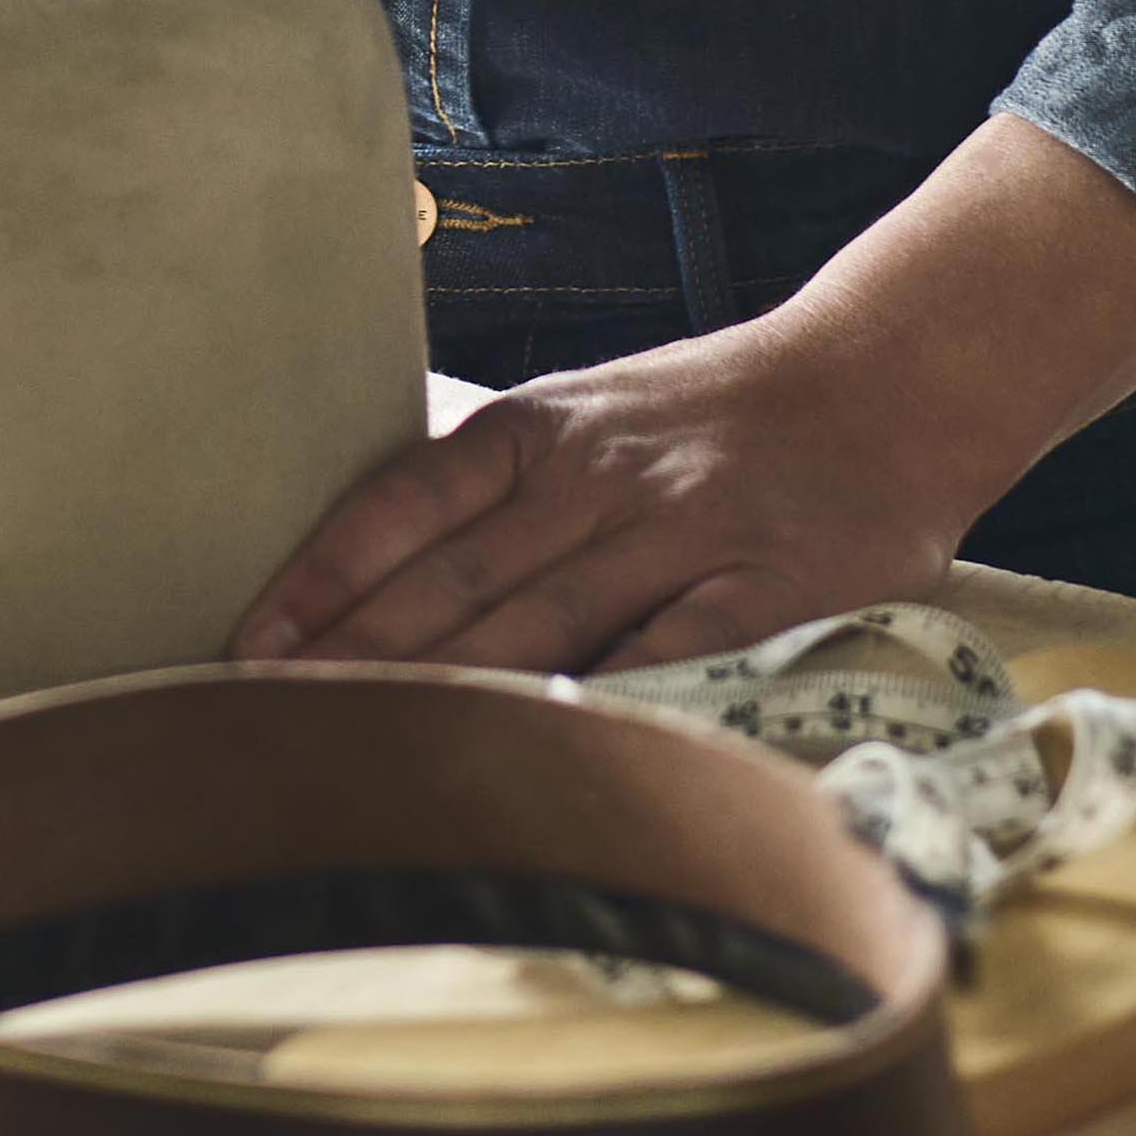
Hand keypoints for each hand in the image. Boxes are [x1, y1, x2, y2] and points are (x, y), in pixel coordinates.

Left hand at [234, 116, 1135, 676]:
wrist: (885, 376)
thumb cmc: (720, 410)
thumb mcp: (597, 412)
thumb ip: (506, 479)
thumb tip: (387, 547)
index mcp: (543, 427)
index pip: (404, 500)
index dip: (324, 574)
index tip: (250, 641)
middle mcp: (594, 475)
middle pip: (454, 582)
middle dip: (355, 659)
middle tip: (266, 722)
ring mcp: (676, 533)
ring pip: (540, 627)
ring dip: (446, 696)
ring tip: (361, 755)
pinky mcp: (758, 588)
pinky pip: (661, 660)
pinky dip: (595, 709)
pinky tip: (532, 760)